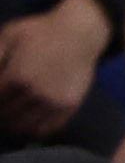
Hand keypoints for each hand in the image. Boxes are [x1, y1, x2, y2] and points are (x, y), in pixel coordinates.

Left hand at [0, 0, 111, 138]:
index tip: (0, 96)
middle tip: (4, 108)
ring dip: (17, 125)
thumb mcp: (9, 36)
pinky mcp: (69, 107)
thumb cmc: (40, 31)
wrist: (79, 34)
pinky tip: (31, 127)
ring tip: (14, 120)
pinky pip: (49, 128)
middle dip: (3, 112)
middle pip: (9, 114)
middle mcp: (34, 94)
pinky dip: (37, 130)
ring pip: (27, 125)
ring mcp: (53, 103)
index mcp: (16, 76)